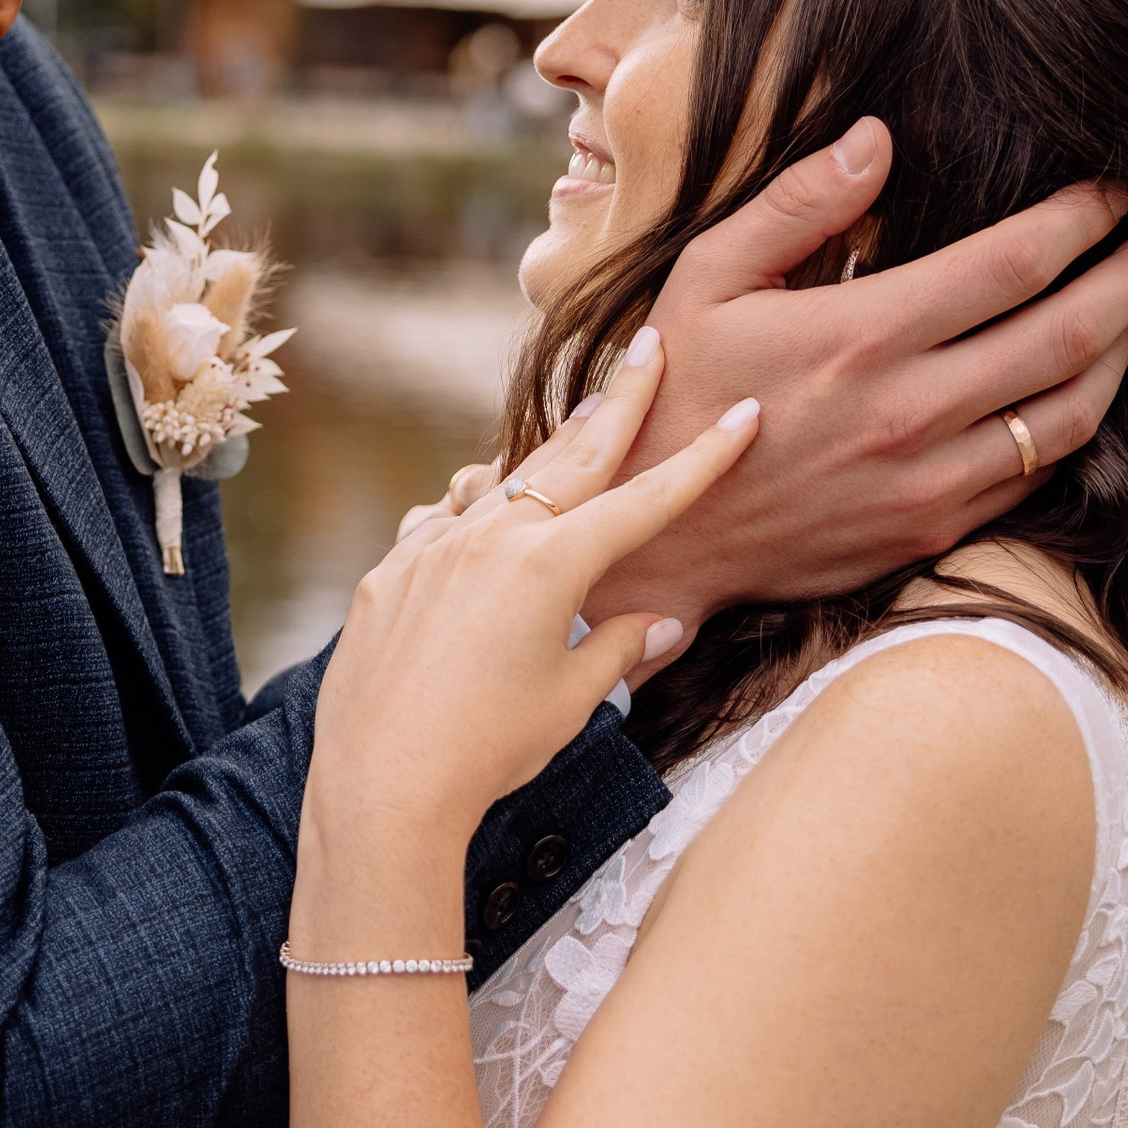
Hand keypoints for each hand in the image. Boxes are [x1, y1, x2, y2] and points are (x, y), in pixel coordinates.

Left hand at [311, 348, 758, 852]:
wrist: (384, 781)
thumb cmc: (491, 747)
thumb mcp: (572, 699)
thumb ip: (616, 647)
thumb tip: (655, 621)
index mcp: (551, 563)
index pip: (645, 499)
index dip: (700, 459)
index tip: (742, 415)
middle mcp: (491, 537)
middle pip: (572, 456)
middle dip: (620, 401)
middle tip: (649, 346)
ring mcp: (432, 548)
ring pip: (500, 483)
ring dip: (546, 452)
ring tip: (579, 419)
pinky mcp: (389, 574)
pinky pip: (438, 524)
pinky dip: (468, 511)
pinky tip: (474, 508)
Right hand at [578, 120, 1127, 629]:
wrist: (654, 537)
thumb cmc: (673, 391)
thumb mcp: (705, 277)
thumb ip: (797, 204)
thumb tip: (878, 137)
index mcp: (862, 334)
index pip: (1013, 262)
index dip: (1081, 218)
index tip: (1117, 187)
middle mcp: (911, 409)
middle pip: (1069, 332)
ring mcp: (929, 478)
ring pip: (1072, 411)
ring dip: (1122, 351)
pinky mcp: (930, 528)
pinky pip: (1035, 475)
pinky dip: (1075, 423)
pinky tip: (1081, 387)